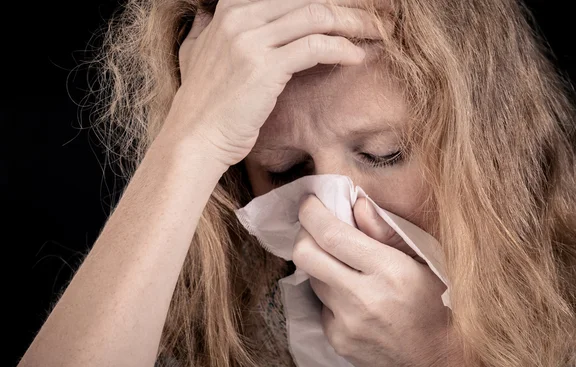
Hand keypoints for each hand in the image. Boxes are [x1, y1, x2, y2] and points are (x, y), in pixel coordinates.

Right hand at [163, 0, 381, 167]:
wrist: (194, 138)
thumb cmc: (204, 104)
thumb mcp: (197, 54)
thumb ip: (208, 30)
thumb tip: (209, 16)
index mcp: (230, 10)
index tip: (349, 7)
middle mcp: (239, 17)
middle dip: (348, 6)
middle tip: (373, 16)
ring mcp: (251, 40)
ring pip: (317, 16)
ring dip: (354, 23)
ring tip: (375, 32)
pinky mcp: (265, 67)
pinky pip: (316, 47)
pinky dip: (342, 49)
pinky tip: (356, 57)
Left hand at [292, 196, 477, 366]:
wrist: (432, 362)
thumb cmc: (431, 303)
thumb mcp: (421, 260)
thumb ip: (386, 231)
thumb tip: (357, 204)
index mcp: (388, 270)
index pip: (332, 235)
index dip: (312, 214)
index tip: (309, 202)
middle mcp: (362, 296)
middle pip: (306, 255)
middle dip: (303, 234)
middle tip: (315, 228)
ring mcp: (346, 322)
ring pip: (311, 278)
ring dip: (319, 264)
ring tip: (341, 264)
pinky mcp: (336, 339)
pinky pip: (320, 305)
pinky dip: (329, 294)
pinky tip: (350, 297)